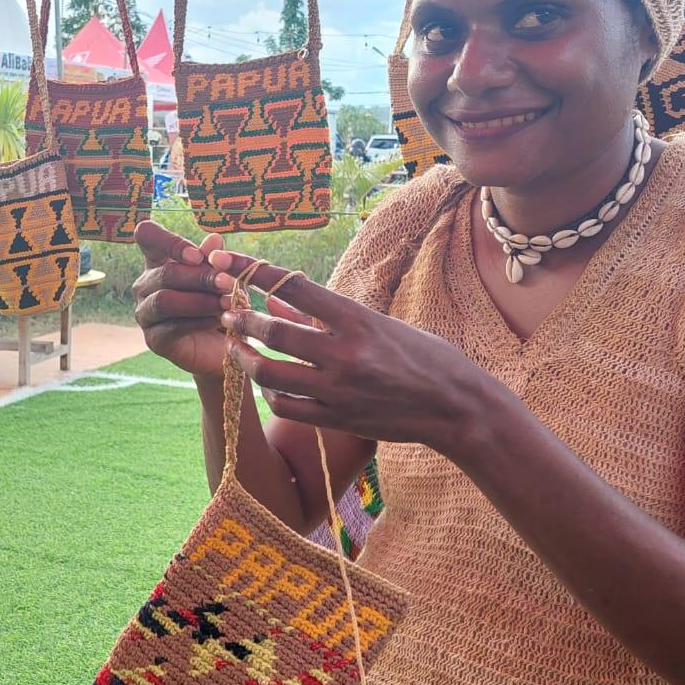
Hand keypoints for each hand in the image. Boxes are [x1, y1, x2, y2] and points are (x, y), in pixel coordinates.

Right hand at [129, 222, 309, 377]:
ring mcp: (145, 313)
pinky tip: (219, 320)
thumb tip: (214, 239)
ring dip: (200, 301)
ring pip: (165, 301)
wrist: (223, 346)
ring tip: (227, 303)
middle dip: (201, 277)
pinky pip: (172, 326)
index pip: (147, 236)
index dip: (169, 242)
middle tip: (229, 282)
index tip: (197, 255)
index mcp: (158, 261)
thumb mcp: (221, 277)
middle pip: (166, 273)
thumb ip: (214, 260)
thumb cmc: (220, 303)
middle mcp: (145, 285)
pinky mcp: (154, 339)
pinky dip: (199, 321)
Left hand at [208, 248, 495, 454]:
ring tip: (235, 348)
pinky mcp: (336, 420)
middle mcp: (345, 353)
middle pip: (274, 332)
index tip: (230, 263)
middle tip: (228, 315)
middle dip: (242, 321)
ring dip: (244, 358)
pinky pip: (285, 406)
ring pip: (269, 373)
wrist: (456, 408)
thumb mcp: (378, 324)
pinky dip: (268, 392)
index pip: (294, 287)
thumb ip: (325, 315)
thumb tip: (276, 300)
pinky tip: (265, 384)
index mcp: (358, 320)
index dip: (255, 273)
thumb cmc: (422, 357)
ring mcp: (339, 390)